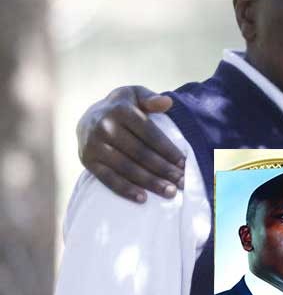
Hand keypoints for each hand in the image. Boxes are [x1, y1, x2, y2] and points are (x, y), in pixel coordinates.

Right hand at [77, 85, 185, 202]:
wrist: (88, 117)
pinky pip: (108, 179)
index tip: (184, 164)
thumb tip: (168, 102)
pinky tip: (143, 199)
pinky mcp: (87, 161)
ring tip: (170, 192)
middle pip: (140, 153)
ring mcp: (94, 145)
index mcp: (121, 110)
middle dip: (164, 169)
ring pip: (127, 168)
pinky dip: (126, 190)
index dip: (168, 150)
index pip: (150, 134)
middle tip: (182, 182)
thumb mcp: (135, 95)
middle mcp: (105, 127)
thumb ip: (151, 99)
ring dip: (150, 182)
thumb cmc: (121, 107)